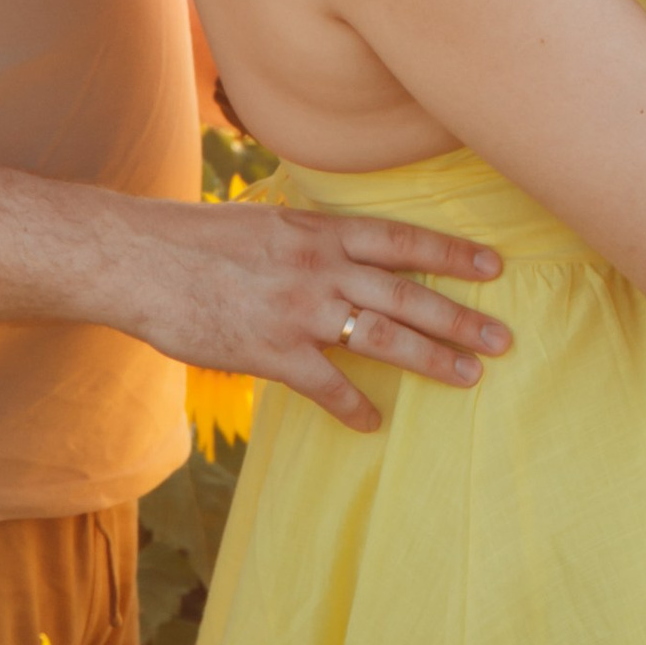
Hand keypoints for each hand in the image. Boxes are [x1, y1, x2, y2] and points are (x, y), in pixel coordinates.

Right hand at [110, 191, 515, 435]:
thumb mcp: (266, 222)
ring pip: (382, 338)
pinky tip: (373, 422)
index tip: (494, 266)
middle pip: (407, 294)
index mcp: (320, 233)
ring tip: (469, 376)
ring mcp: (299, 312)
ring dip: (431, 359)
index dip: (452, 253)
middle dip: (461, 316)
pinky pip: (326, 386)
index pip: (403, 241)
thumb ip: (309, 238)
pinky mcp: (272, 352)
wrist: (142, 261)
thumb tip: (340, 247)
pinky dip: (353, 407)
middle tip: (503, 336)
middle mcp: (321, 269)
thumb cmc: (198, 239)